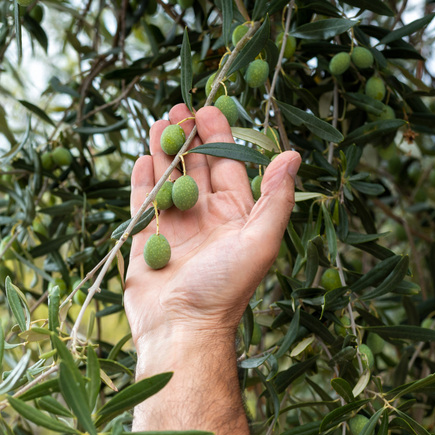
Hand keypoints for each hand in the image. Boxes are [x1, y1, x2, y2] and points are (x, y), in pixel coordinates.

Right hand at [122, 104, 299, 434]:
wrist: (180, 327)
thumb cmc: (224, 287)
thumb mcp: (260, 241)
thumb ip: (275, 198)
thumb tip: (292, 154)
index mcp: (234, 215)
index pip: (226, 165)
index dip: (219, 135)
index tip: (208, 107)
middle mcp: (205, 217)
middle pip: (195, 167)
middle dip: (187, 137)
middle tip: (177, 108)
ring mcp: (174, 228)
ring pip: (168, 180)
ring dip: (163, 152)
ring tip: (157, 123)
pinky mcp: (146, 240)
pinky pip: (143, 203)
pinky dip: (142, 181)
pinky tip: (141, 159)